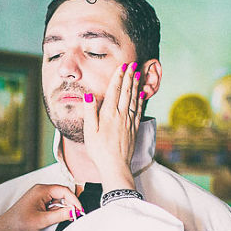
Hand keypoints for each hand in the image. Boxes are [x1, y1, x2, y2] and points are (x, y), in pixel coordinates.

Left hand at [0, 184, 82, 230]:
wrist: (7, 227)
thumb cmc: (20, 222)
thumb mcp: (43, 220)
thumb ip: (60, 215)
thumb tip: (74, 211)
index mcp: (41, 190)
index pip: (64, 191)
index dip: (74, 201)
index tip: (80, 210)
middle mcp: (41, 189)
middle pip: (62, 194)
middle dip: (69, 205)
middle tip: (74, 216)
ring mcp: (39, 195)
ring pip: (58, 199)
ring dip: (62, 209)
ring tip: (60, 219)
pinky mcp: (39, 201)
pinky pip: (52, 203)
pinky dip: (56, 210)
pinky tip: (53, 218)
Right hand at [82, 62, 142, 190]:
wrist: (115, 166)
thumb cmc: (99, 150)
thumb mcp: (90, 131)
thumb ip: (90, 112)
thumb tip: (89, 95)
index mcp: (109, 114)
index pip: (114, 91)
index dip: (118, 77)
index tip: (122, 66)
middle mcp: (121, 115)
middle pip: (126, 92)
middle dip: (129, 77)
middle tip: (132, 64)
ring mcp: (129, 122)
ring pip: (133, 99)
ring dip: (136, 85)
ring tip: (138, 73)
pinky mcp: (134, 129)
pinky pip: (138, 110)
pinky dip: (140, 100)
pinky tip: (141, 94)